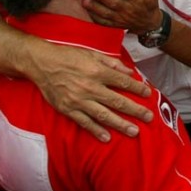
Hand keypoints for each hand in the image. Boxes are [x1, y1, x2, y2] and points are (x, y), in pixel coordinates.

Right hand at [26, 39, 152, 142]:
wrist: (42, 63)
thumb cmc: (68, 55)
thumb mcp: (92, 53)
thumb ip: (112, 63)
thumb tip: (129, 71)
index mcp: (97, 71)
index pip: (122, 81)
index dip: (137, 88)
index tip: (148, 94)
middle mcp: (90, 87)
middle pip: (117, 101)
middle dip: (135, 110)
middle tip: (149, 118)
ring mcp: (78, 100)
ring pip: (104, 115)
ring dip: (120, 124)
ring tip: (134, 131)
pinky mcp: (67, 109)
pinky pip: (84, 122)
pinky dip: (96, 130)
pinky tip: (107, 137)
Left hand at [83, 0, 162, 32]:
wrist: (149, 24)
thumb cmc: (149, 5)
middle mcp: (128, 9)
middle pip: (115, 3)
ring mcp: (121, 18)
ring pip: (107, 13)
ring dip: (95, 8)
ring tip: (85, 1)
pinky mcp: (115, 24)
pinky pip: (104, 23)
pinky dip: (95, 18)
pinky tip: (86, 12)